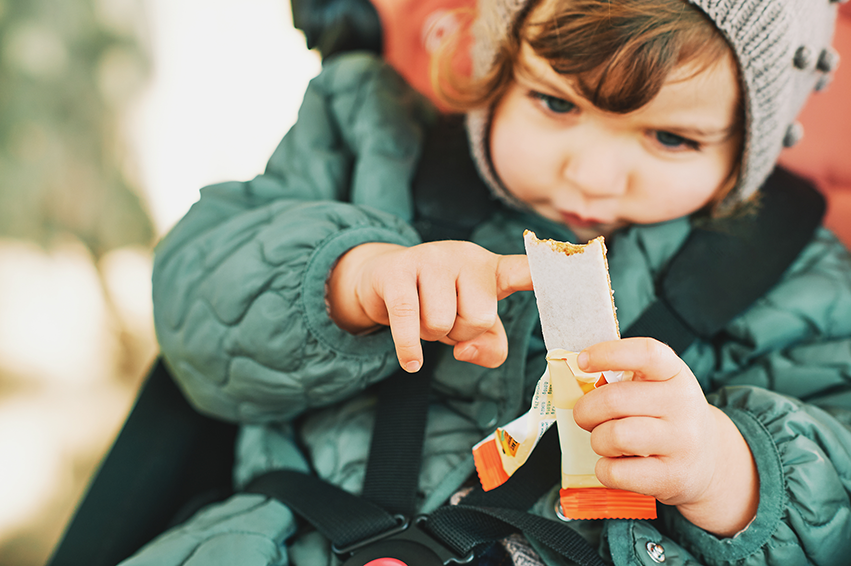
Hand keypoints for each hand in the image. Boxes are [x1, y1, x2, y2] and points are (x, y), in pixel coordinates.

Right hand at [326, 241, 531, 371]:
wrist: (383, 281)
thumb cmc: (438, 304)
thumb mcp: (472, 328)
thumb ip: (489, 346)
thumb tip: (466, 351)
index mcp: (492, 269)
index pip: (527, 270)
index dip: (549, 274)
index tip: (582, 265)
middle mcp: (466, 257)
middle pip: (479, 318)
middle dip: (460, 333)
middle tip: (447, 321)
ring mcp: (431, 259)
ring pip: (441, 322)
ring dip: (430, 335)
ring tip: (423, 318)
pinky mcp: (398, 270)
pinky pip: (409, 318)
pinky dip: (409, 348)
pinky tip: (411, 362)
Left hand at [573, 337, 758, 535]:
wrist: (710, 460)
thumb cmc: (666, 417)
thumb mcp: (657, 387)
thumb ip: (623, 379)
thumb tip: (574, 379)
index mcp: (675, 373)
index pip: (645, 353)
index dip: (608, 353)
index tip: (582, 361)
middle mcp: (683, 404)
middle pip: (613, 400)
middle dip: (585, 410)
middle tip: (585, 417)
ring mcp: (681, 442)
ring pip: (613, 436)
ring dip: (597, 440)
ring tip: (606, 441)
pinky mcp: (673, 477)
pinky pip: (616, 472)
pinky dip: (604, 469)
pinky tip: (616, 464)